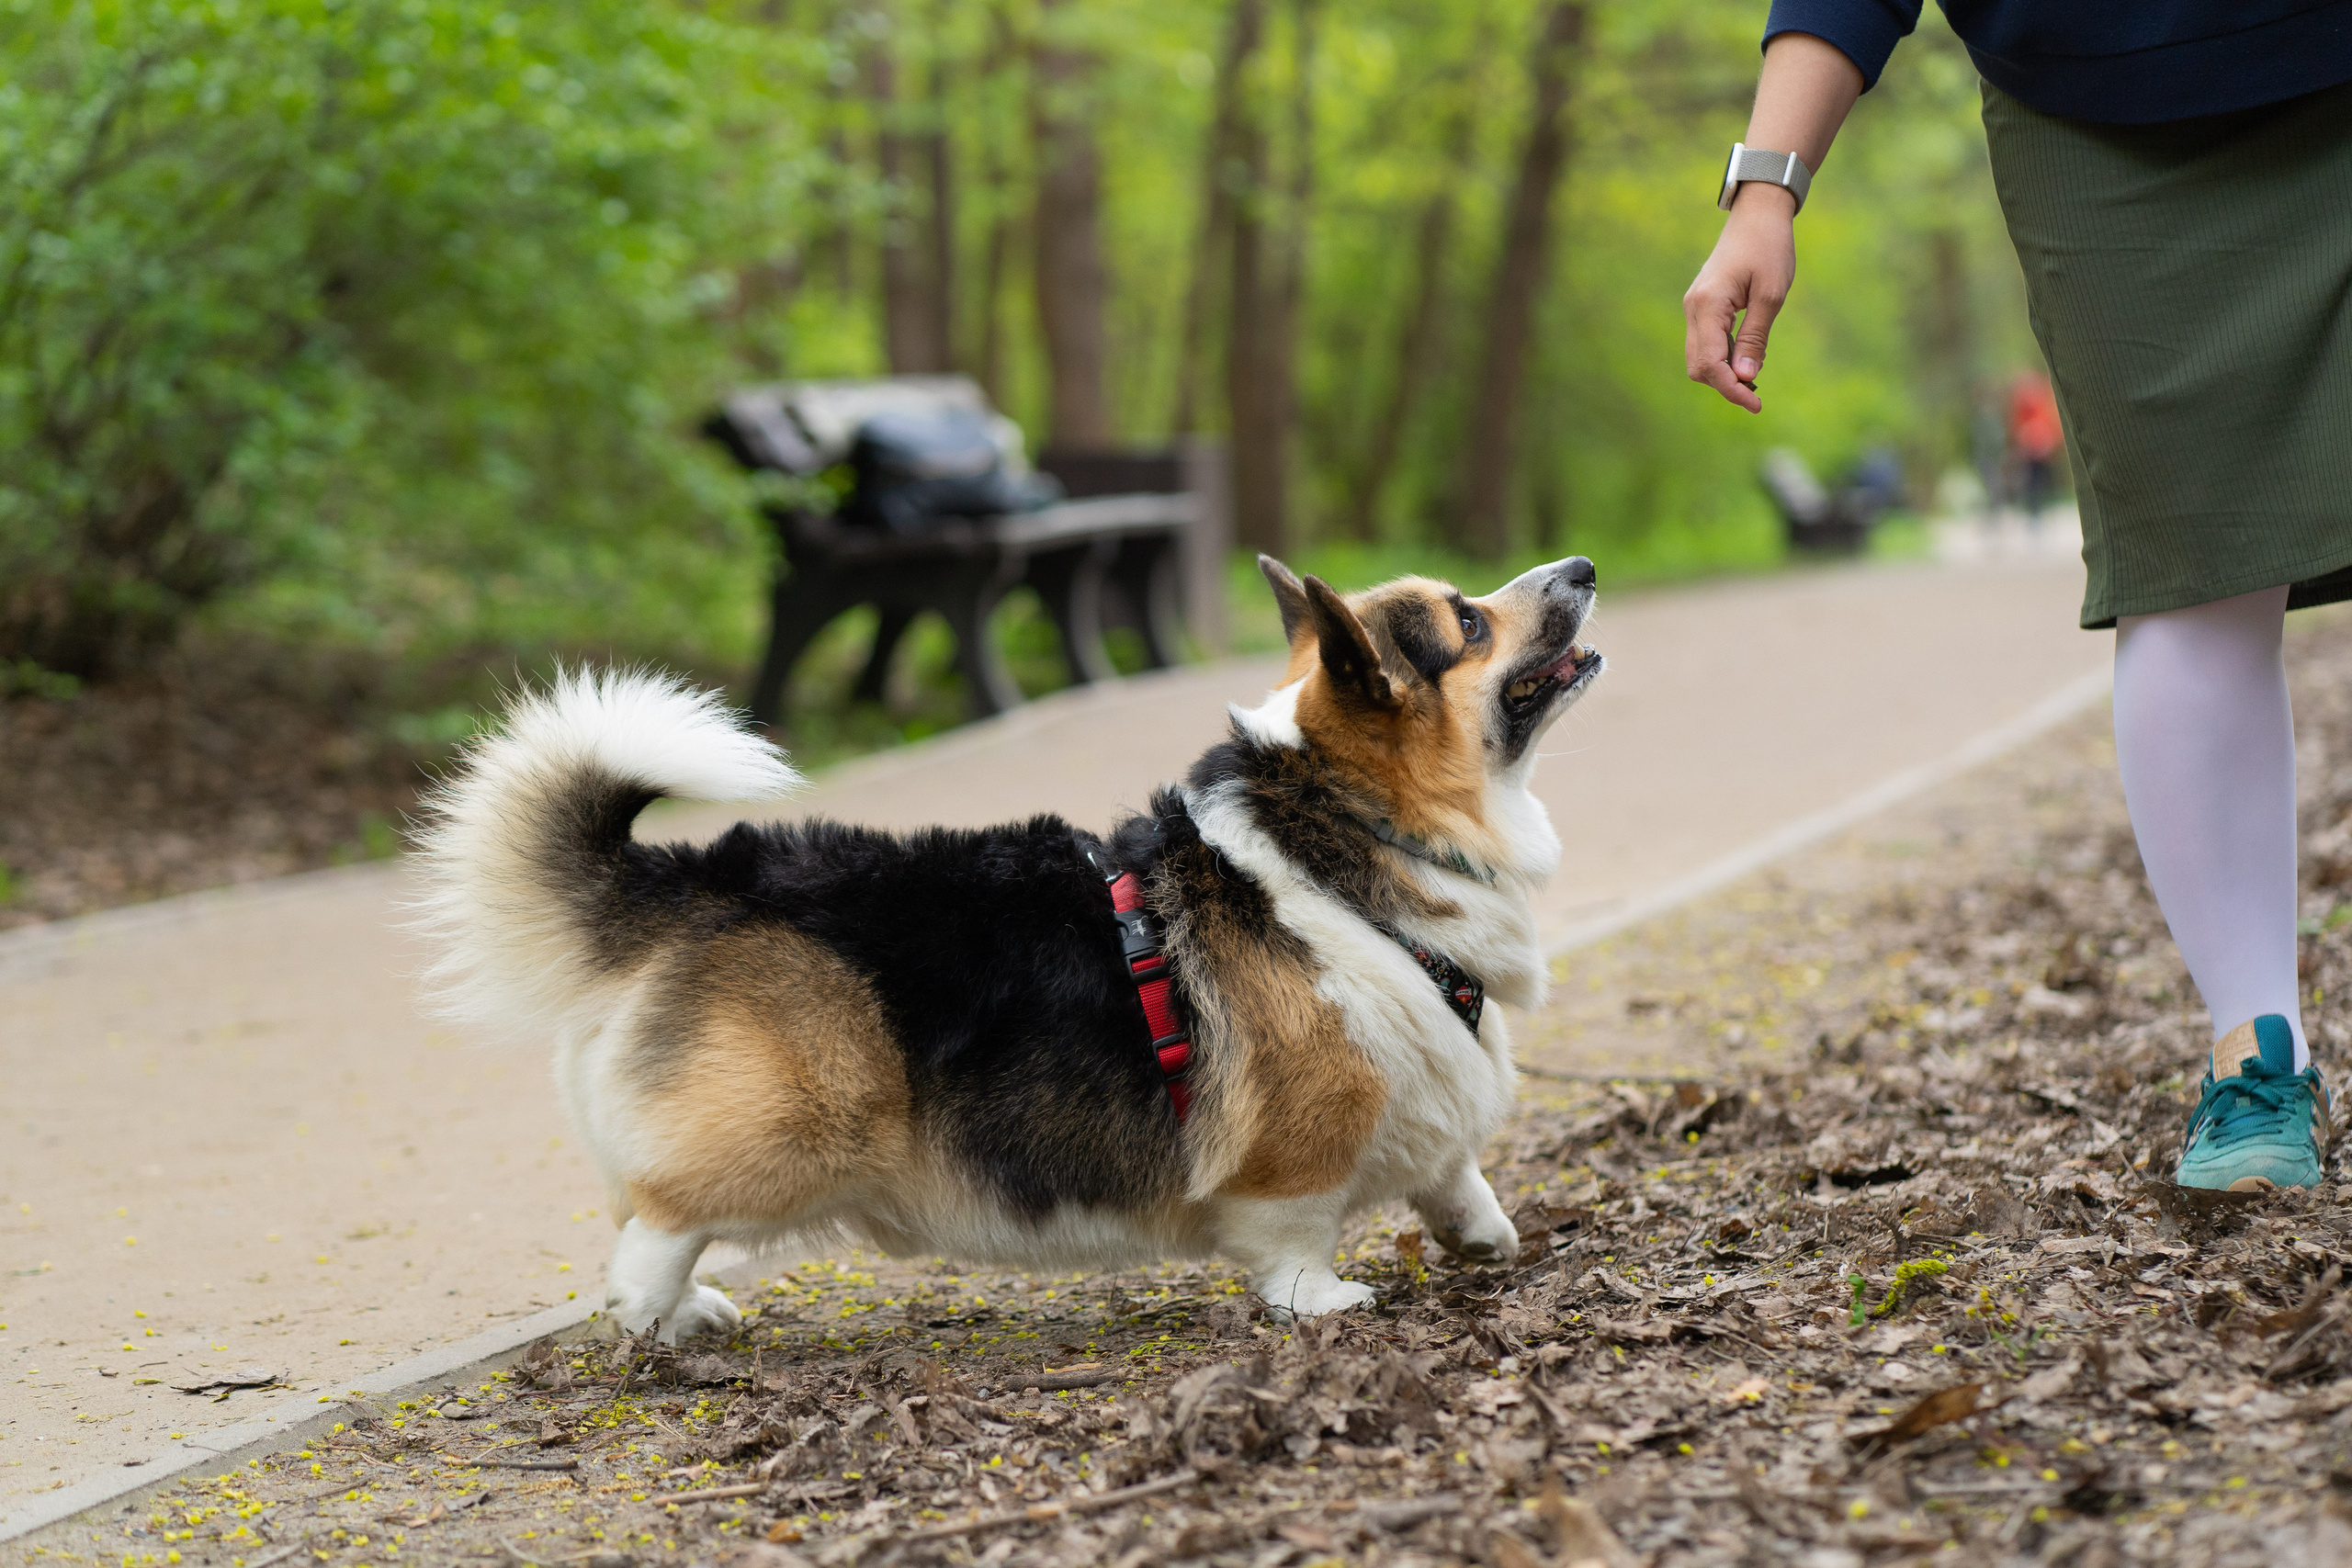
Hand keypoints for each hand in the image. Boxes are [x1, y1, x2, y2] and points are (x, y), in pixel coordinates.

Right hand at [1682, 184, 1796, 413]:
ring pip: (1699, 358)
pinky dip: (1722, 358)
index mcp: (1708, 305)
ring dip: (1723, 373)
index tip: (1756, 404)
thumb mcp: (1771, 295)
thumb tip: (1745, 377)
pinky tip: (1745, 359)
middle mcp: (1693, 309)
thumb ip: (1754, 337)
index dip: (1731, 389)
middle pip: (1698, 366)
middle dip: (1725, 385)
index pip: (1710, 363)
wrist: (1757, 214)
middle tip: (1757, 396)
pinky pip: (1705, 343)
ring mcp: (1694, 307)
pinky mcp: (1702, 306)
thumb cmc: (1768, 248)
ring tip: (1754, 379)